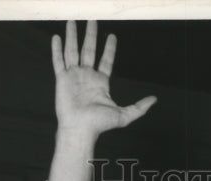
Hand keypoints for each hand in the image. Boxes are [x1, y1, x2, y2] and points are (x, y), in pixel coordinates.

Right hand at [51, 21, 156, 138]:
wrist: (80, 129)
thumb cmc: (99, 124)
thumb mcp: (124, 115)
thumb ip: (139, 107)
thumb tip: (154, 100)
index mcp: (100, 83)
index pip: (106, 61)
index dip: (109, 49)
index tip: (112, 36)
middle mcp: (87, 77)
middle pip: (89, 50)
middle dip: (91, 35)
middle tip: (93, 20)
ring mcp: (74, 77)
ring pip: (72, 51)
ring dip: (72, 36)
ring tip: (73, 21)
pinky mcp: (62, 79)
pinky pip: (58, 61)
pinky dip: (56, 50)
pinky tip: (57, 38)